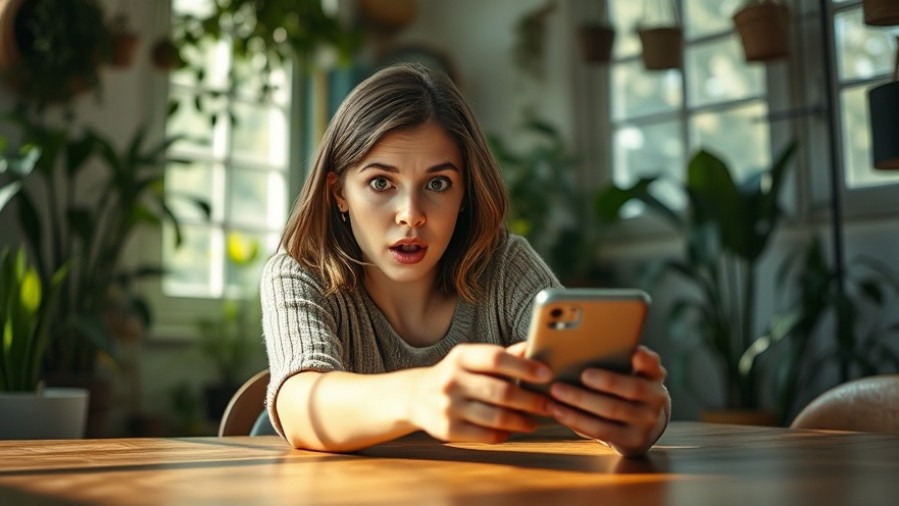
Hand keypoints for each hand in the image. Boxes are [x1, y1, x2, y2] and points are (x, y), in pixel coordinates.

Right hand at [408, 343, 552, 443]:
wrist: (415, 396)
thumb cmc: (457, 375)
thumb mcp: (473, 359)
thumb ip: (505, 355)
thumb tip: (537, 348)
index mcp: (461, 356)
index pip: (496, 358)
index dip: (524, 367)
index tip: (547, 374)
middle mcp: (452, 379)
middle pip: (501, 392)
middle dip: (531, 401)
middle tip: (549, 405)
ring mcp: (448, 406)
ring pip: (496, 417)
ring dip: (522, 421)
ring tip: (535, 421)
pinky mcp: (447, 430)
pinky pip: (485, 435)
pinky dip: (504, 434)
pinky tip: (513, 430)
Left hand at [546, 345, 669, 456]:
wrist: (642, 426)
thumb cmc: (624, 391)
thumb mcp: (631, 374)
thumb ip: (620, 360)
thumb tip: (585, 347)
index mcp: (653, 376)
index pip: (653, 365)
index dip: (646, 359)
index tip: (635, 353)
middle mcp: (656, 399)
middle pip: (630, 389)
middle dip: (605, 381)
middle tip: (577, 376)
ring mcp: (646, 423)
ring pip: (611, 411)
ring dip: (580, 402)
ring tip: (556, 393)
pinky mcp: (632, 441)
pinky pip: (601, 431)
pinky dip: (578, 421)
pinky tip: (559, 412)